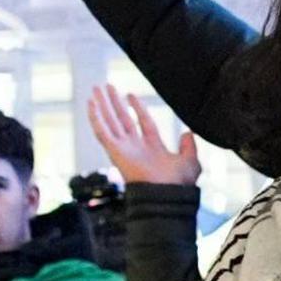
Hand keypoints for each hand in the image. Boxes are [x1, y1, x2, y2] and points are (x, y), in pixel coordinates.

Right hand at [84, 85, 200, 186]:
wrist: (166, 194)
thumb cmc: (178, 183)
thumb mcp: (189, 161)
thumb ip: (189, 147)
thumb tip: (188, 133)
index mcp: (152, 148)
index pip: (142, 122)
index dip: (137, 107)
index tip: (130, 94)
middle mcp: (135, 147)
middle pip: (122, 119)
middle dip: (114, 103)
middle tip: (106, 87)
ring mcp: (124, 149)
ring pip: (110, 122)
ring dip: (102, 105)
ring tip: (95, 89)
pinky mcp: (115, 151)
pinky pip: (102, 132)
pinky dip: (95, 118)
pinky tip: (91, 104)